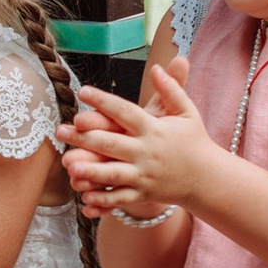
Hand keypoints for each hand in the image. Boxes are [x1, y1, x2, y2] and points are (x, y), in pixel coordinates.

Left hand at [62, 61, 215, 217]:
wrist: (208, 178)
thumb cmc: (194, 141)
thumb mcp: (187, 112)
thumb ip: (172, 89)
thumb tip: (158, 68)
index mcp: (154, 129)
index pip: (126, 112)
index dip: (104, 101)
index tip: (83, 91)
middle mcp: (147, 152)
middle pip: (112, 143)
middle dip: (85, 137)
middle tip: (60, 131)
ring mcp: (144, 176)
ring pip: (114, 174)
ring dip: (92, 171)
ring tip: (70, 166)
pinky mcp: (144, 194)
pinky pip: (120, 198)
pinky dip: (103, 199)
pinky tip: (83, 197)